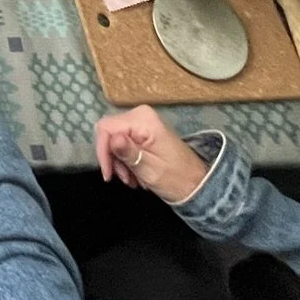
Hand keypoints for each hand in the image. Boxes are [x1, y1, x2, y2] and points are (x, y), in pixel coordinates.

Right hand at [94, 106, 208, 204]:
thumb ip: (129, 153)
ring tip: (133, 179)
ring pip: (114, 140)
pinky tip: (136, 174)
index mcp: (143, 120)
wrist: (197, 184)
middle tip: (126, 179)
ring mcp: (141, 123)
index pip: (106, 128)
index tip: (108, 174)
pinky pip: (123, 143)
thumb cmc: (177, 178)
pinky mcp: (142, 131)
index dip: (103, 151)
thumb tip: (113, 139)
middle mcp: (140, 115)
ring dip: (120, 162)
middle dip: (113, 159)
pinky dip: (126, 160)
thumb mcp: (150, 169)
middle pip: (109, 133)